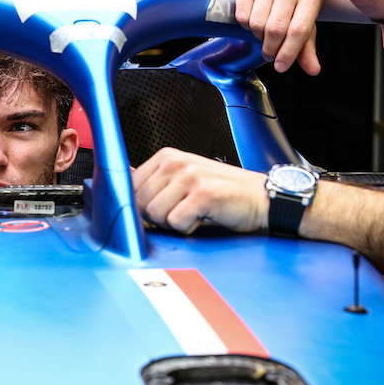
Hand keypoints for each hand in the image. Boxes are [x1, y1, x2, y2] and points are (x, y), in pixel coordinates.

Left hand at [133, 147, 265, 233]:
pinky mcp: (203, 193)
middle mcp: (175, 162)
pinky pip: (176, 223)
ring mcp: (189, 176)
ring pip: (156, 215)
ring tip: (195, 212)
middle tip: (185, 211)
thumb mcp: (183, 180)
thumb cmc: (222, 193)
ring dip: (175, 223)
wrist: (260, 198)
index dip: (144, 207)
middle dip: (160, 217)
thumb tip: (123, 181)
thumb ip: (155, 182)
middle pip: (140, 205)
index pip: (130, 189)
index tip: (166, 206)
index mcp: (166, 156)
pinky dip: (190, 228)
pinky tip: (204, 217)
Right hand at [234, 0, 322, 75]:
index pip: (299, 30)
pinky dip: (246, 26)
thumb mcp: (303, 22)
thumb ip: (307, 48)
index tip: (280, 67)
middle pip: (276, 29)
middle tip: (270, 53)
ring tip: (263, 33)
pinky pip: (242, 17)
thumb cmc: (291, 4)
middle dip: (271, 48)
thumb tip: (313, 71)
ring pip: (257, 24)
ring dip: (258, 37)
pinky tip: (253, 20)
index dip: (288, 52)